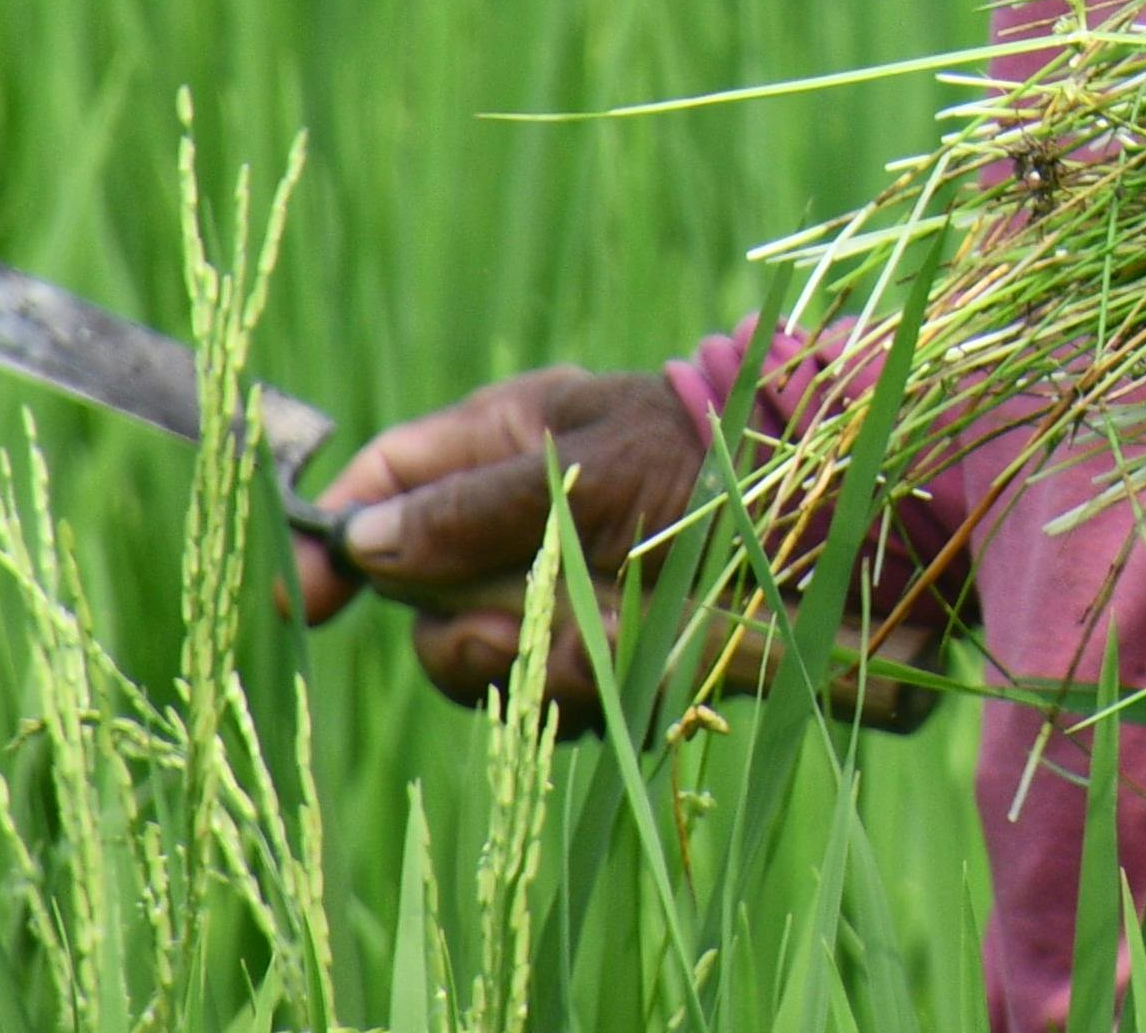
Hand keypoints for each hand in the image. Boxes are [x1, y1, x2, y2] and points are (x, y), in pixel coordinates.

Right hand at [288, 363, 725, 732]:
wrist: (840, 513)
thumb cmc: (716, 453)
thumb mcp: (592, 463)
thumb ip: (477, 508)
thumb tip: (363, 545)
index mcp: (504, 442)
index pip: (385, 483)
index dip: (332, 540)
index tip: (305, 603)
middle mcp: (518, 521)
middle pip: (424, 603)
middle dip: (460, 632)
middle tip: (513, 629)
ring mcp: (561, 594)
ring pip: (489, 667)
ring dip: (535, 668)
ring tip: (606, 640)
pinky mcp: (610, 657)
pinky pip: (561, 704)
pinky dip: (593, 692)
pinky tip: (646, 662)